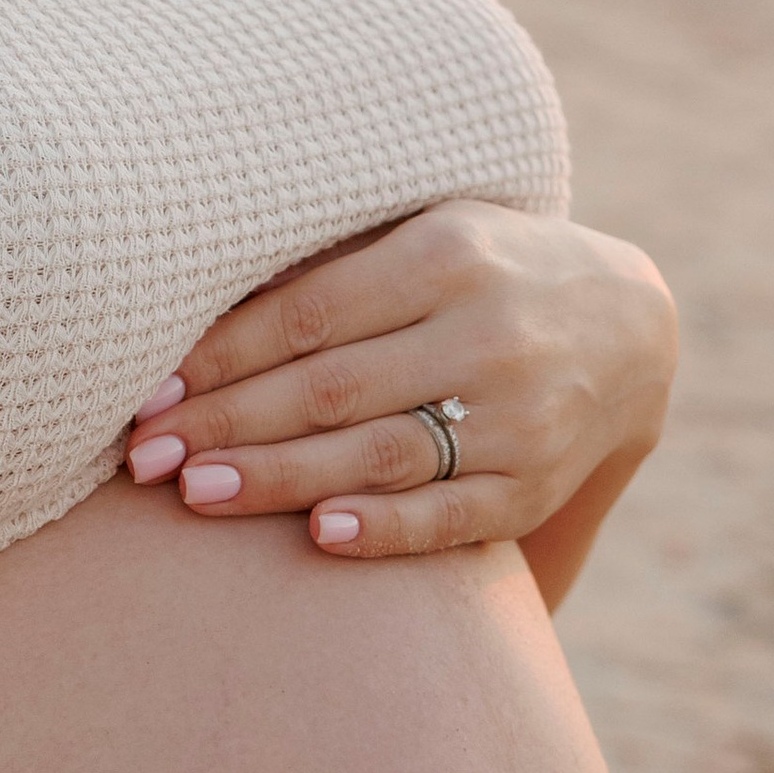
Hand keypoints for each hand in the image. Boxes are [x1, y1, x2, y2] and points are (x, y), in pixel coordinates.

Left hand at [122, 200, 676, 561]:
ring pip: (381, 454)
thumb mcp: (422, 236)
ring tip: (197, 494)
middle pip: (332, 387)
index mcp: (445, 254)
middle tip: (145, 457)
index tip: (148, 394)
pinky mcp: (536, 480)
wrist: (628, 322)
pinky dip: (385, 528)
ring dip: (279, 479)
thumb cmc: (480, 271)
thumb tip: (193, 326)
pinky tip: (319, 536)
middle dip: (228, 425)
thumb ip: (332, 272)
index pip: (308, 314)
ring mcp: (519, 412)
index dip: (221, 358)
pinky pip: (451, 513)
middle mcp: (487, 331)